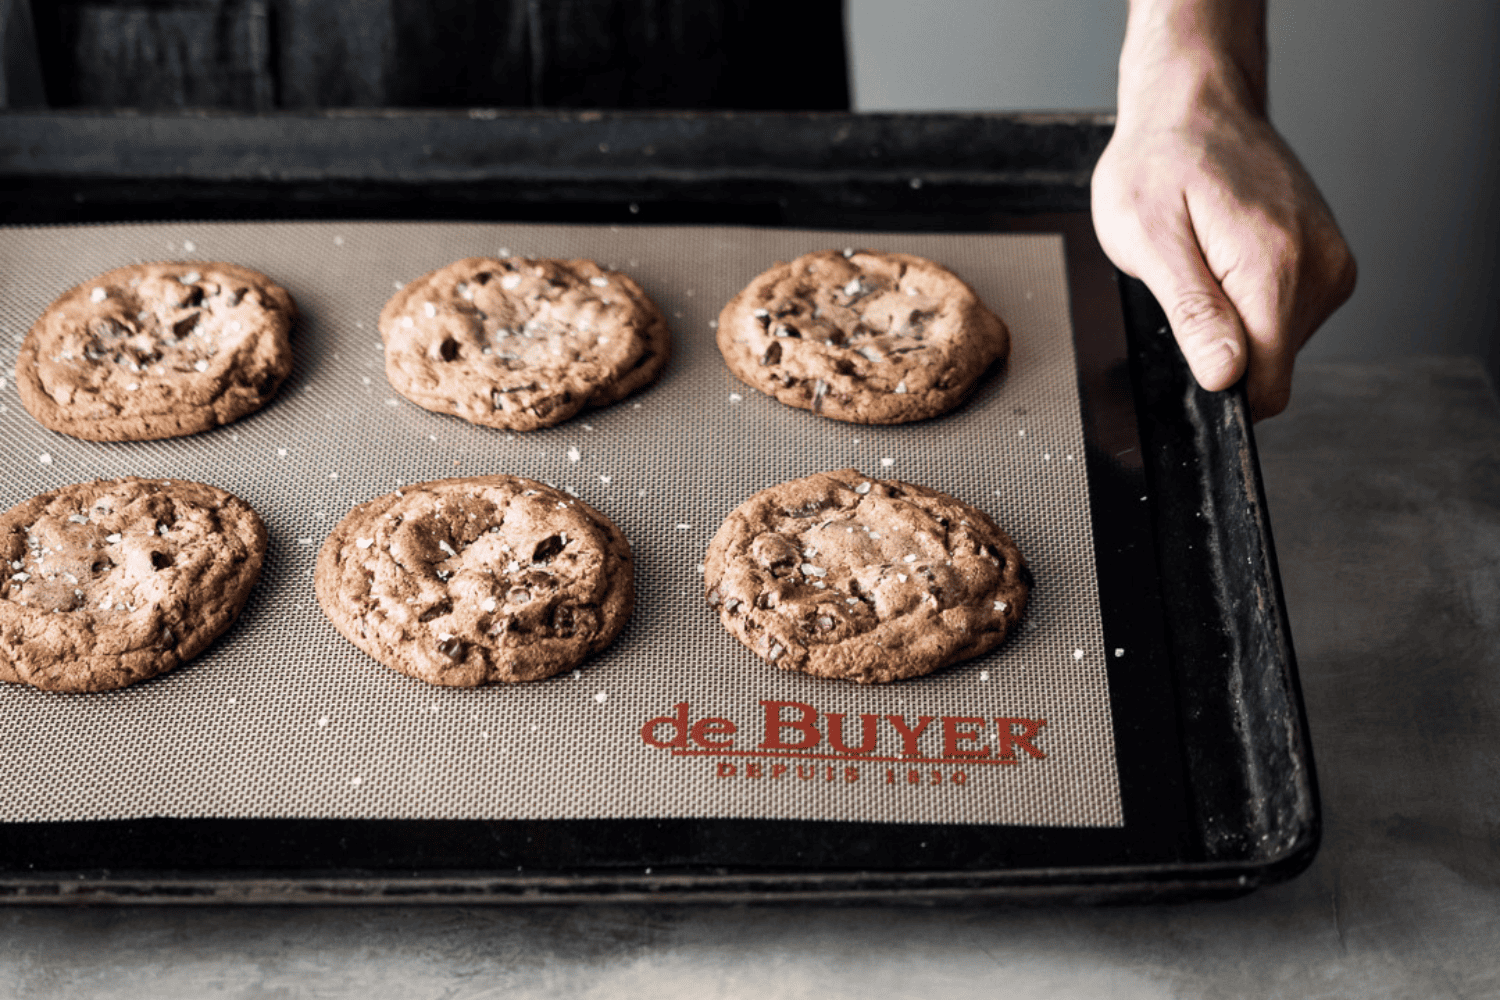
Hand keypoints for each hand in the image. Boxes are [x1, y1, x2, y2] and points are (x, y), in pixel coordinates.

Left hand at [1092, 14, 1355, 419]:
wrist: (1196, 105)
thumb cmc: (1161, 162)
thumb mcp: (1148, 240)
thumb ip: (1193, 314)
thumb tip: (1226, 377)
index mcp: (1277, 270)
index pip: (1266, 387)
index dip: (1219, 384)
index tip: (1188, 342)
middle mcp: (1321, 270)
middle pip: (1270, 367)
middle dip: (1220, 344)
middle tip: (1187, 279)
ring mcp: (1331, 265)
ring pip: (1277, 344)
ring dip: (1233, 318)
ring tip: (1205, 258)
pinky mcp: (1329, 262)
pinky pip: (1286, 316)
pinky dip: (1250, 300)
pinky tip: (1226, 255)